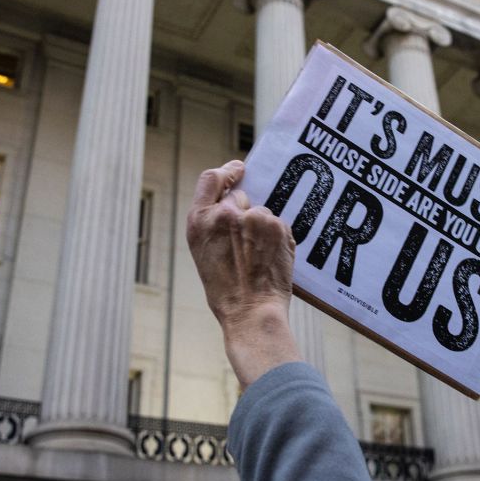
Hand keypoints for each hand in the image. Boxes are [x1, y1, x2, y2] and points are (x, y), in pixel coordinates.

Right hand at [186, 161, 301, 387]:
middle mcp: (224, 214)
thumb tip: (235, 205)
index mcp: (200, 221)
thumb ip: (214, 225)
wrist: (251, 312)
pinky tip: (271, 260)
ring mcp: (253, 218)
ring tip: (258, 259)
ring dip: (263, 230)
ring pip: (262, 214)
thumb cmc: (226, 291)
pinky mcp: (277, 226)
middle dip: (246, 214)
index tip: (239, 169)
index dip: (226, 171)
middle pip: (240, 197)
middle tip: (248, 242)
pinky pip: (279, 225)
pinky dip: (278, 239)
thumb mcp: (205, 253)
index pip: (211, 179)